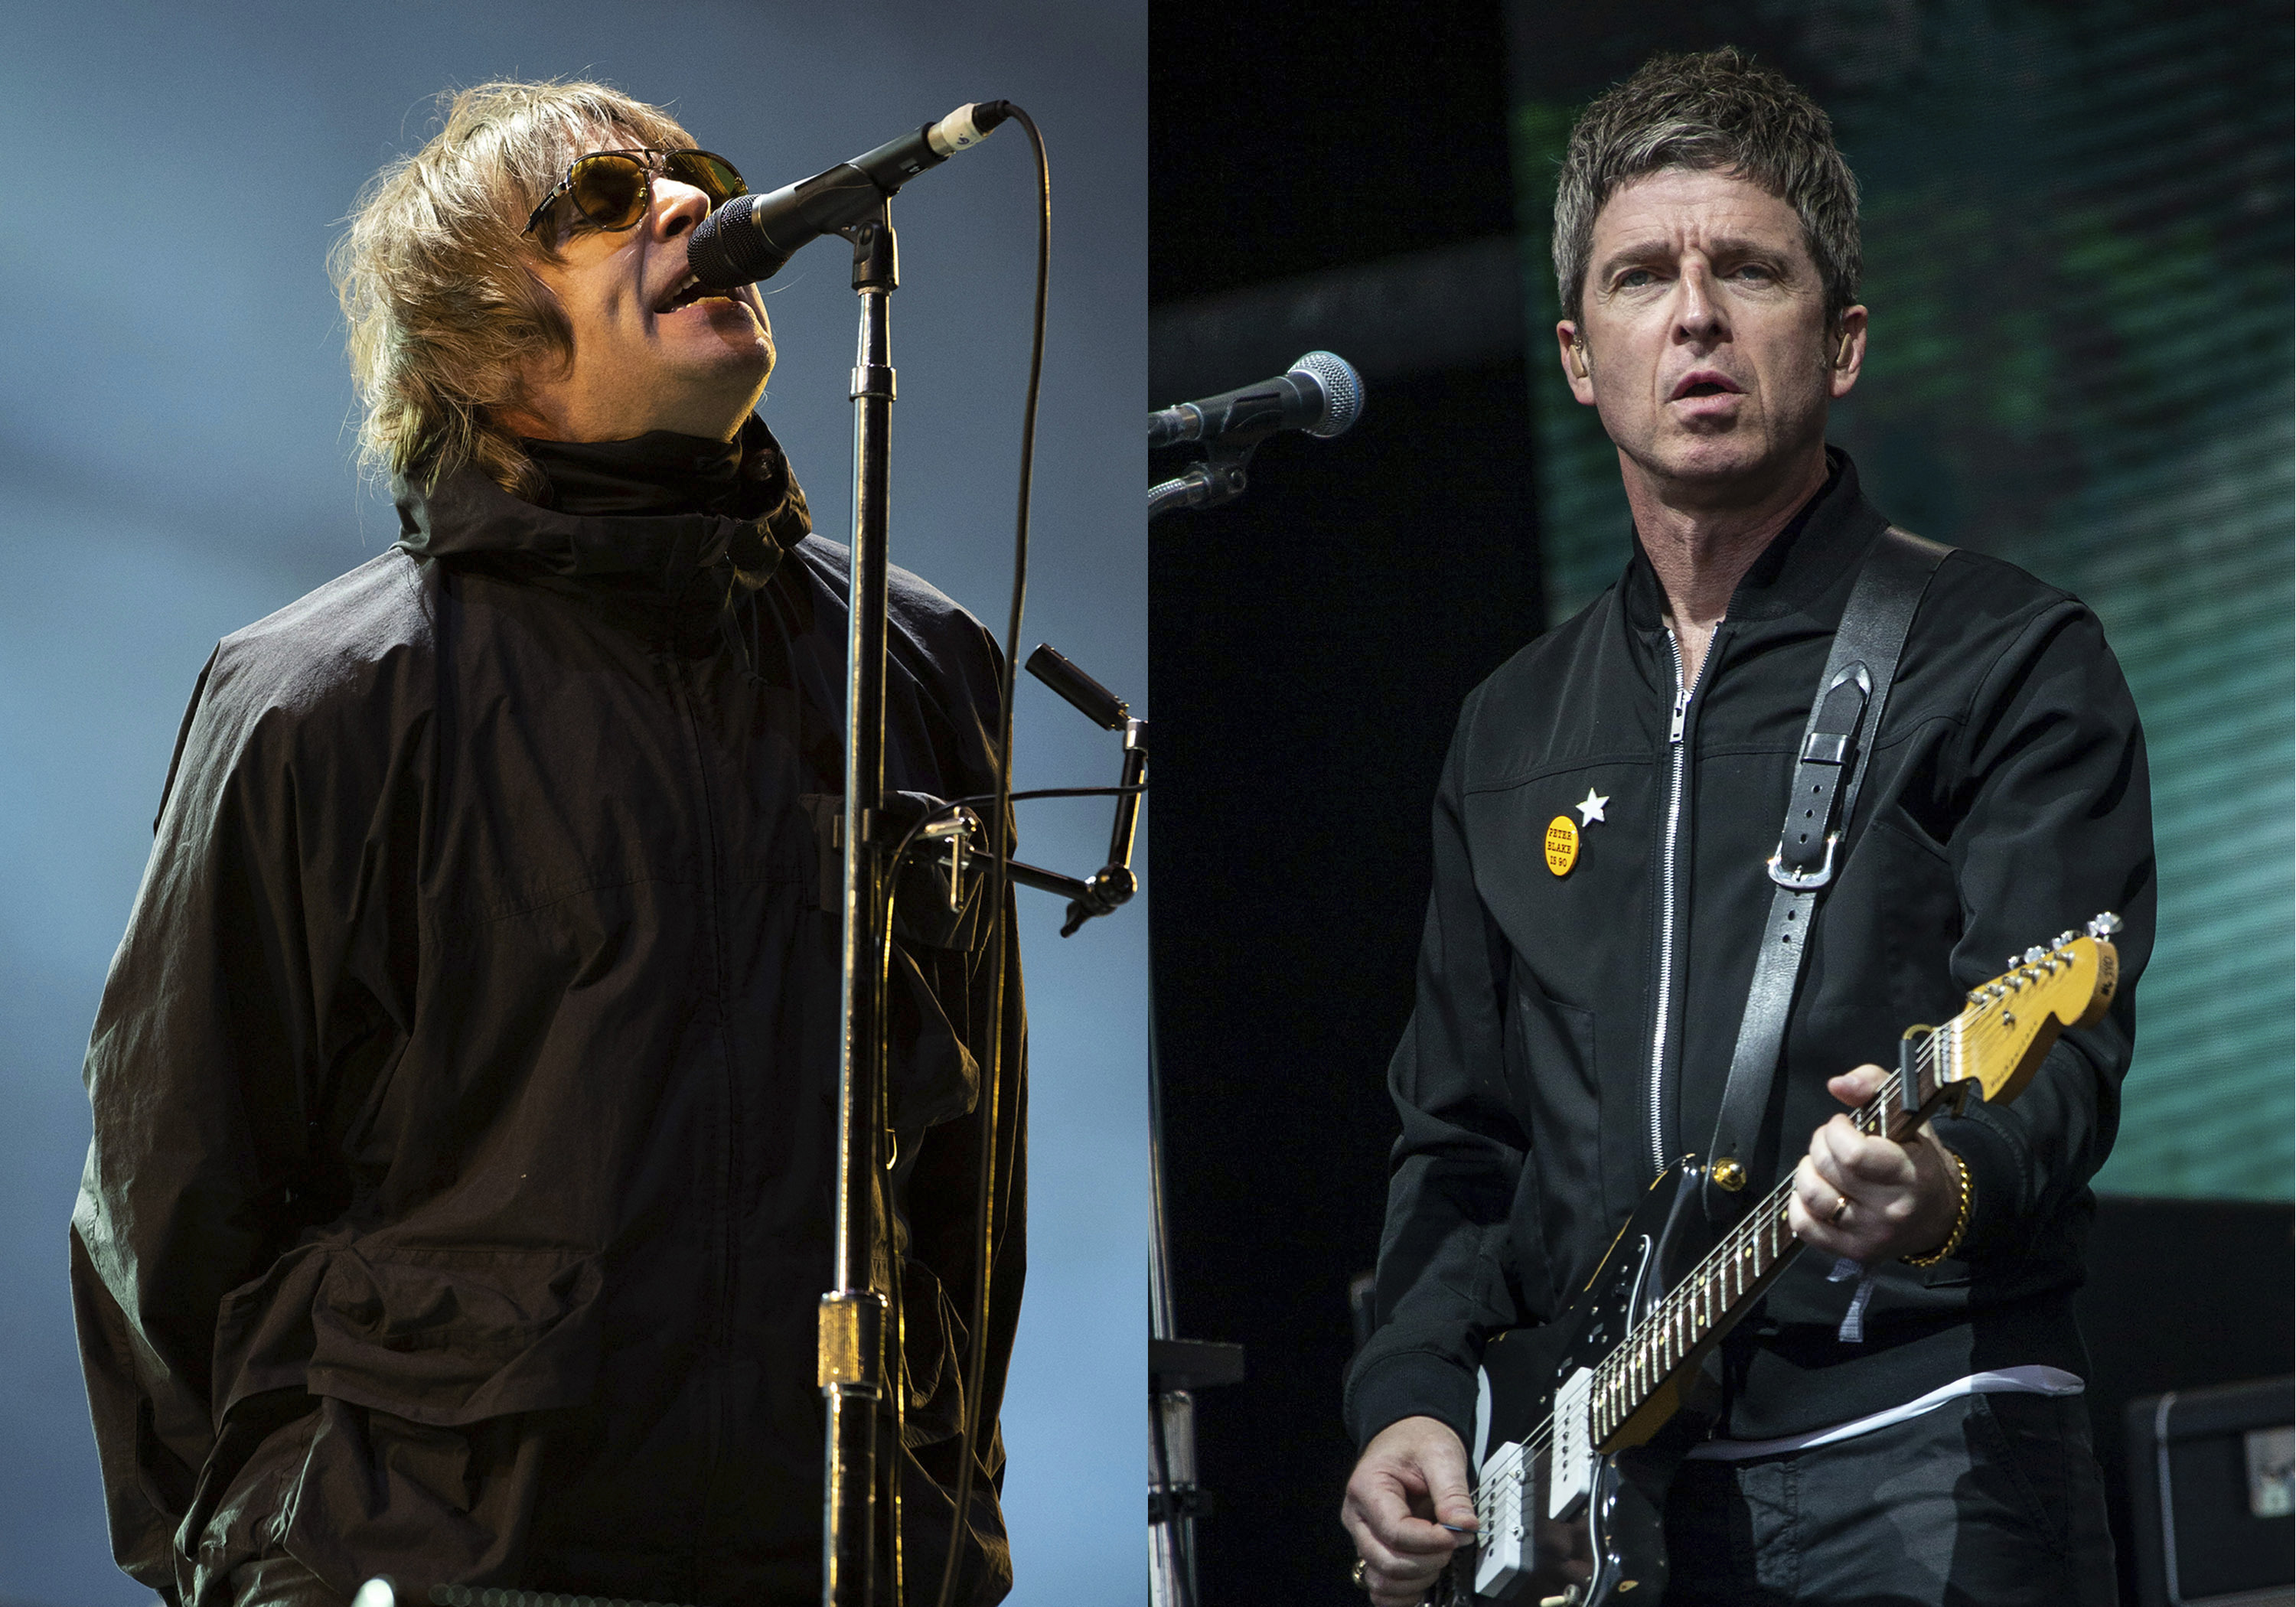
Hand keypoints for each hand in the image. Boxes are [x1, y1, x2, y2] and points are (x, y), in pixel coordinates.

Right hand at [1341, 1415, 1475, 1605]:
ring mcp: (1364, 1537)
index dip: (1430, 1541)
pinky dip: (1404, 1592)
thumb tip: (1465, 1525)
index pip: (1395, 1531)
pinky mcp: (1374, 1550)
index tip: (1456, 1534)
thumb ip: (1453, 1492)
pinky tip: (1425, 1577)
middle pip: (1385, 1561)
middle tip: (1452, 1543)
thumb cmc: (1417, 1441)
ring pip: (1380, 1580)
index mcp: (1367, 1488)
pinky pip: (1381, 1586)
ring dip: (1416, 1579)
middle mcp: (1358, 1516)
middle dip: (1427, 1561)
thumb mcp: (1440, 1455)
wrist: (1408, 1435)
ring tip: (1439, 1556)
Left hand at [1786, 1064, 1959, 1261]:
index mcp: (1909, 1174)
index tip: (1842, 1124)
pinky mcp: (1854, 1252)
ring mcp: (1871, 1235)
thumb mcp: (1907, 1116)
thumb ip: (1874, 1085)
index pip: (1852, 1154)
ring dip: (1807, 1171)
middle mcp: (1891, 1210)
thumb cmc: (1918, 1159)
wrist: (1939, 1214)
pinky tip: (1817, 1190)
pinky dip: (1799, 1204)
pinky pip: (1806, 1227)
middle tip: (1831, 1141)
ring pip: (1813, 1197)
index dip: (1835, 1131)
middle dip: (1820, 1144)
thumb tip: (1838, 1084)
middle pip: (1829, 1170)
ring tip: (1822, 1164)